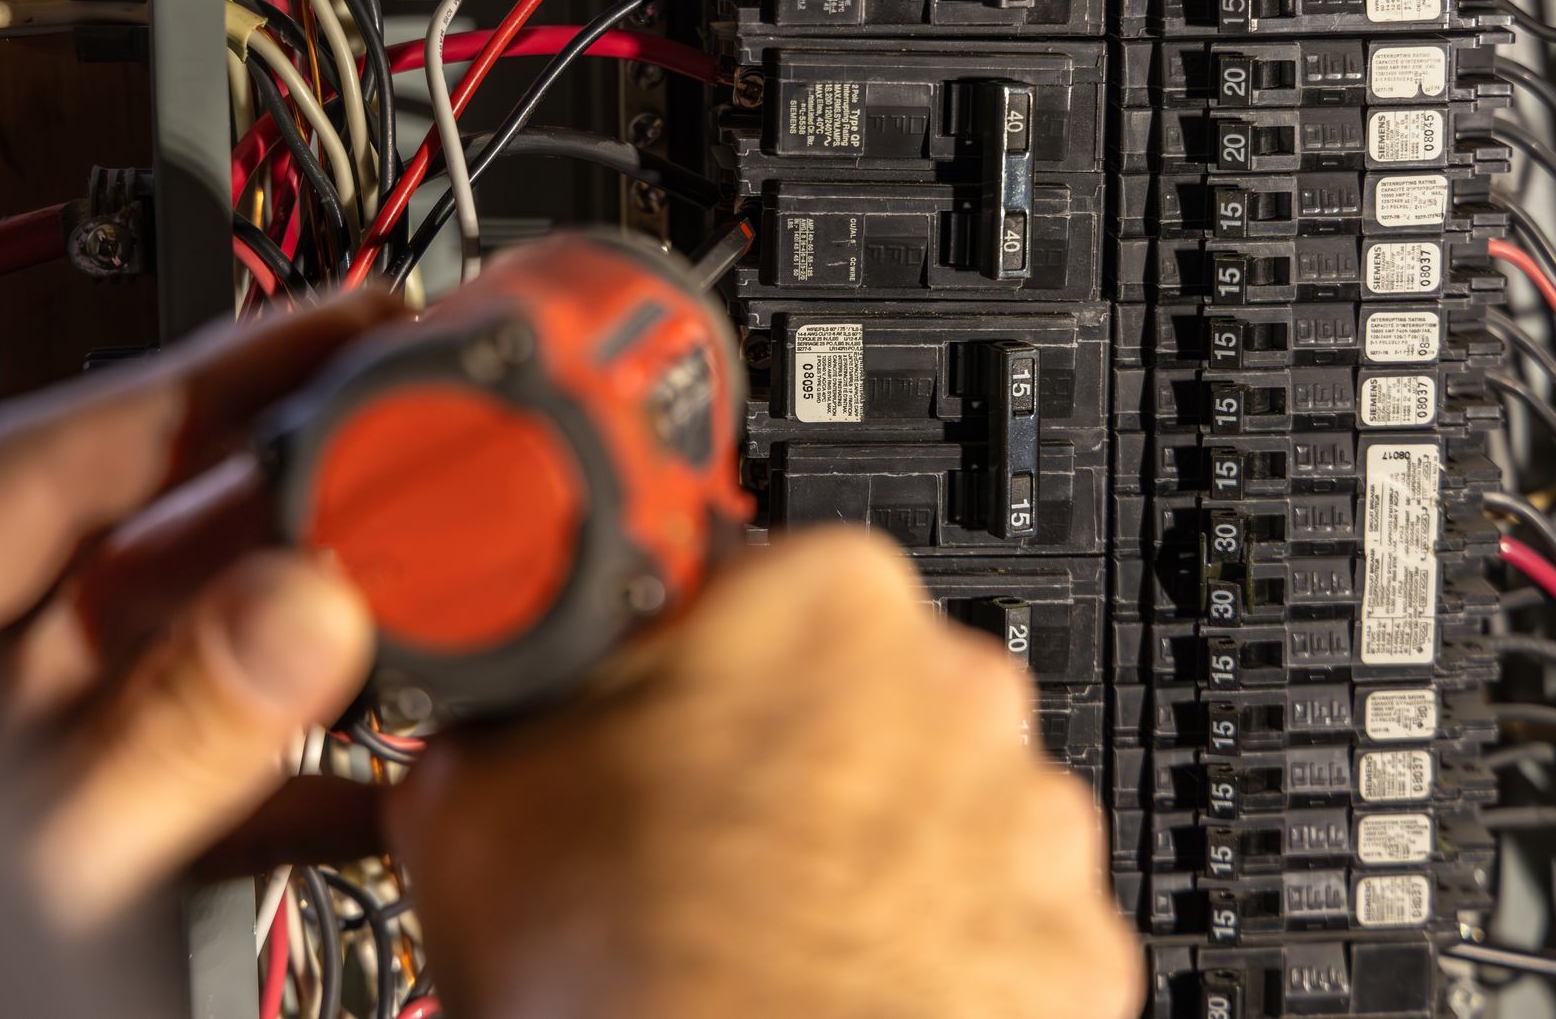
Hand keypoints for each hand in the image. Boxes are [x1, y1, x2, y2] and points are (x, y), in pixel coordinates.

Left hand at [0, 297, 396, 934]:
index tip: (341, 324)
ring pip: (191, 670)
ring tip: (439, 607)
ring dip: (320, 645)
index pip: (60, 459)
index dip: (212, 377)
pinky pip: (200, 788)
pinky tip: (393, 779)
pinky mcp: (71, 851)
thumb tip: (295, 610)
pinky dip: (298, 779)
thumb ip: (150, 744)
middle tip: (427, 462)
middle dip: (297, 508)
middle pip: (149, 554)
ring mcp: (16, 772)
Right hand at [393, 528, 1142, 1018]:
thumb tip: (515, 677)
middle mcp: (960, 689)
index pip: (756, 578)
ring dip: (869, 845)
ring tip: (771, 926)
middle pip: (855, 688)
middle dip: (787, 748)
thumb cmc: (636, 983)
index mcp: (827, 599)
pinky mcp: (1074, 945)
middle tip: (701, 838)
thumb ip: (521, 688)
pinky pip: (999, 916)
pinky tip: (847, 977)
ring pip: (935, 802)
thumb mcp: (480, 791)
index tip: (671, 700)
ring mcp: (1033, 821)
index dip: (693, 652)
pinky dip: (938, 942)